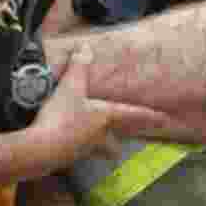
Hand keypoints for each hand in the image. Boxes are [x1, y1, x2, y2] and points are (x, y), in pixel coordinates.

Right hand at [29, 45, 177, 167]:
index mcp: (105, 117)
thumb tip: (85, 47)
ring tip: (97, 143)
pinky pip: (80, 153)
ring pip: (100, 152)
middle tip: (123, 140)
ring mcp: (84, 150)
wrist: (42, 147)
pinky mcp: (68, 157)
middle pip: (115, 144)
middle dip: (119, 142)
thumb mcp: (70, 86)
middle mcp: (100, 136)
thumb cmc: (62, 116)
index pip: (133, 115)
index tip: (164, 119)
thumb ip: (78, 66)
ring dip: (101, 148)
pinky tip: (70, 144)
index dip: (149, 116)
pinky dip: (78, 149)